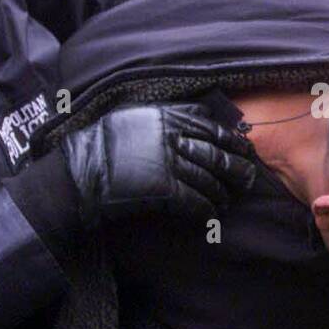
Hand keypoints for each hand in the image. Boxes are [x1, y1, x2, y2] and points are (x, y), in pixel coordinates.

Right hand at [62, 103, 256, 226]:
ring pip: (210, 179)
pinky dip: (207, 209)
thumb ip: (167, 115)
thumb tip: (201, 114)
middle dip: (237, 168)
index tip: (243, 148)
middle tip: (248, 178)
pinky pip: (197, 201)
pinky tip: (212, 214)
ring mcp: (170, 164)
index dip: (231, 139)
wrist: (79, 173)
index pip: (212, 126)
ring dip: (222, 192)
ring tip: (228, 200)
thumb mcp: (134, 116)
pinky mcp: (165, 190)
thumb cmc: (101, 143)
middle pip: (218, 153)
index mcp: (166, 116)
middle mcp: (172, 137)